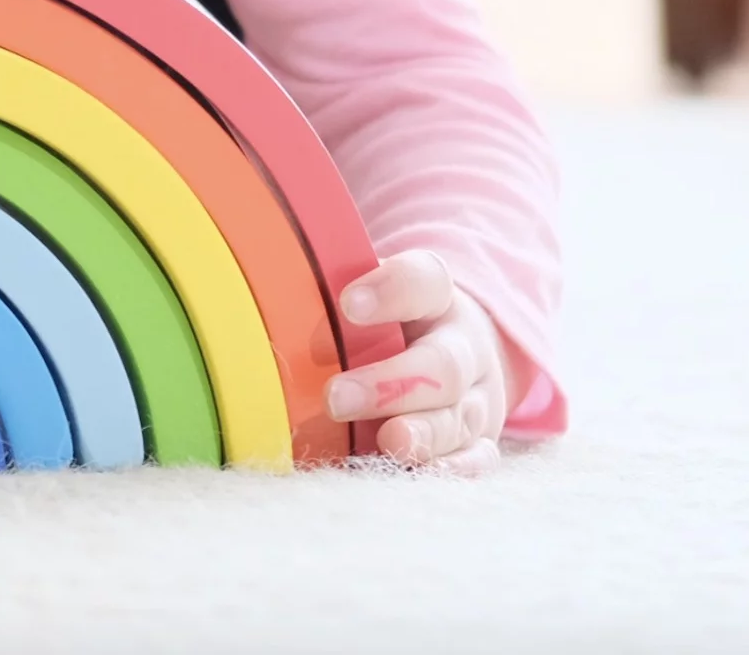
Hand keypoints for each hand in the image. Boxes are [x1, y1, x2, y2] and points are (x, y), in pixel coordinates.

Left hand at [325, 250, 514, 472]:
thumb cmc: (395, 317)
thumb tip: (268, 280)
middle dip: (390, 384)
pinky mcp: (480, 439)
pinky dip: (452, 468)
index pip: (424, 282)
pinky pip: (477, 457)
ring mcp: (476, 397)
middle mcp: (464, 346)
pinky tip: (416, 469)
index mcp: (437, 297)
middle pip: (443, 364)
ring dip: (422, 432)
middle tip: (335, 397)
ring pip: (458, 415)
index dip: (391, 291)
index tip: (348, 303)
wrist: (466, 346)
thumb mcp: (375, 290)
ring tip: (388, 441)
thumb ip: (334, 288)